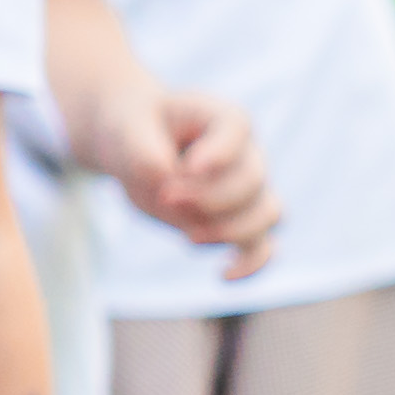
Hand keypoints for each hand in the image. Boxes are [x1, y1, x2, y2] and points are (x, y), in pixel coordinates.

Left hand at [72, 79, 280, 280]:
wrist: (135, 149)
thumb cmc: (134, 130)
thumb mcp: (127, 131)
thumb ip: (142, 150)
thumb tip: (164, 177)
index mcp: (223, 119)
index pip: (237, 130)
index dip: (220, 153)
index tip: (187, 167)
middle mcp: (245, 153)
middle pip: (252, 180)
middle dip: (209, 197)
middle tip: (165, 196)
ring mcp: (245, 190)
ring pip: (267, 214)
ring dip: (232, 231)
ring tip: (188, 236)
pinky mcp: (233, 222)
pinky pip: (262, 247)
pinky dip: (252, 264)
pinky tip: (223, 275)